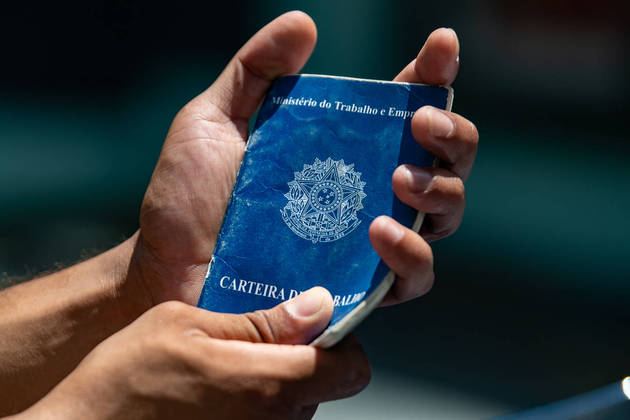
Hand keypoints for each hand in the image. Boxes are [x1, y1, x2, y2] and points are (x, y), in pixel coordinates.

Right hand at [17, 288, 369, 419]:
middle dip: (302, 360)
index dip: (342, 344)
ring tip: (227, 370)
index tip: (314, 326)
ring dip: (275, 386)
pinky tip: (217, 398)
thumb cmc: (124, 379)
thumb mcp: (185, 325)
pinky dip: (256, 409)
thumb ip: (259, 321)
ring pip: (297, 410)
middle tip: (256, 342)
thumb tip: (317, 305)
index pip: (351, 369)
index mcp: (266, 384)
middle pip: (324, 387)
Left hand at [130, 13, 477, 308]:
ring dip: (441, 191)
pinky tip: (381, 231)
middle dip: (453, 134)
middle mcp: (365, 190)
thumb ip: (256, 70)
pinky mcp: (360, 289)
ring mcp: (367, 241)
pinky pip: (415, 276)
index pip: (405, 104)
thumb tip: (304, 23)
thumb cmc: (189, 199)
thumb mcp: (213, 121)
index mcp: (340, 147)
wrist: (168, 269)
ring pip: (444, 214)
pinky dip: (412, 251)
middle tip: (422, 124)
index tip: (439, 47)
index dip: (432, 75)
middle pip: (445, 159)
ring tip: (402, 180)